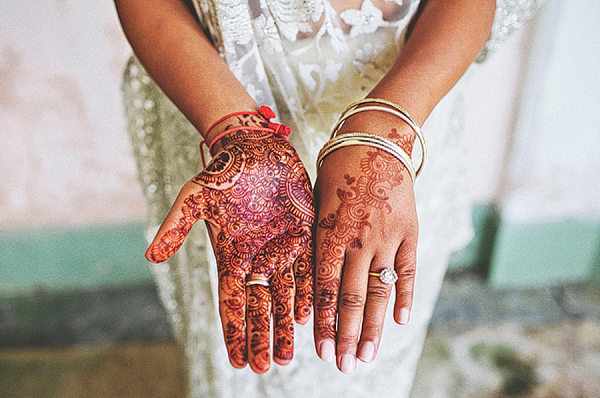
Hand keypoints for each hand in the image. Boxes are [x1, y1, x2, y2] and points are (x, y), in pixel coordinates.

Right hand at [146, 115, 314, 373]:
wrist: (255, 148)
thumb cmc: (222, 172)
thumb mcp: (195, 197)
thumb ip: (177, 226)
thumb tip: (150, 256)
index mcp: (230, 257)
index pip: (230, 304)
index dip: (234, 333)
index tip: (238, 361)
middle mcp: (256, 260)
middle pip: (258, 309)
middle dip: (261, 338)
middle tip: (266, 368)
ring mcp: (281, 251)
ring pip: (284, 298)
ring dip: (286, 326)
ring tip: (287, 356)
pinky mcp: (304, 237)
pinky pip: (308, 272)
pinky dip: (307, 294)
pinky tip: (308, 316)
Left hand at [313, 119, 417, 373]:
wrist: (377, 138)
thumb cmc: (338, 167)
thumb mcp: (317, 200)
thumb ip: (316, 238)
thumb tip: (311, 278)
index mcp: (330, 232)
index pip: (325, 289)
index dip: (323, 323)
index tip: (320, 350)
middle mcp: (359, 240)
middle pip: (351, 298)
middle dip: (345, 336)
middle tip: (342, 366)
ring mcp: (387, 238)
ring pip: (379, 292)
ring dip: (372, 327)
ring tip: (366, 356)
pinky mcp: (409, 231)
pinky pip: (407, 270)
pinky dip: (404, 296)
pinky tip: (399, 321)